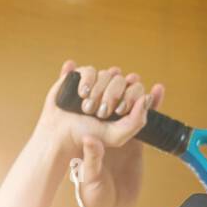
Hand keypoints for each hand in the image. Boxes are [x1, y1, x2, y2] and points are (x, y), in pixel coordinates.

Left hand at [35, 61, 163, 206]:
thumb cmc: (93, 196)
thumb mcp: (89, 178)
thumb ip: (91, 159)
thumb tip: (89, 138)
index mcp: (90, 137)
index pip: (94, 110)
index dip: (98, 92)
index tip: (103, 80)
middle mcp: (105, 134)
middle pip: (112, 104)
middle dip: (118, 88)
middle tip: (122, 78)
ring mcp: (122, 138)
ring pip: (129, 109)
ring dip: (135, 94)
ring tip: (140, 81)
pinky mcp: (138, 144)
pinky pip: (145, 122)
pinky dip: (152, 107)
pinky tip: (158, 93)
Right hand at [35, 61, 158, 157]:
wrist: (61, 135)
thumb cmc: (87, 136)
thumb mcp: (117, 136)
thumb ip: (136, 121)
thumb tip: (146, 98)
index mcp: (122, 103)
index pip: (136, 88)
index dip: (130, 96)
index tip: (119, 111)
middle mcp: (110, 90)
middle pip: (121, 79)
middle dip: (111, 96)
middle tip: (100, 113)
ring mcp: (95, 83)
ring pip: (106, 74)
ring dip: (97, 93)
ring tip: (86, 108)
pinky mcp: (79, 77)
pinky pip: (89, 70)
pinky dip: (87, 81)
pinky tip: (81, 94)